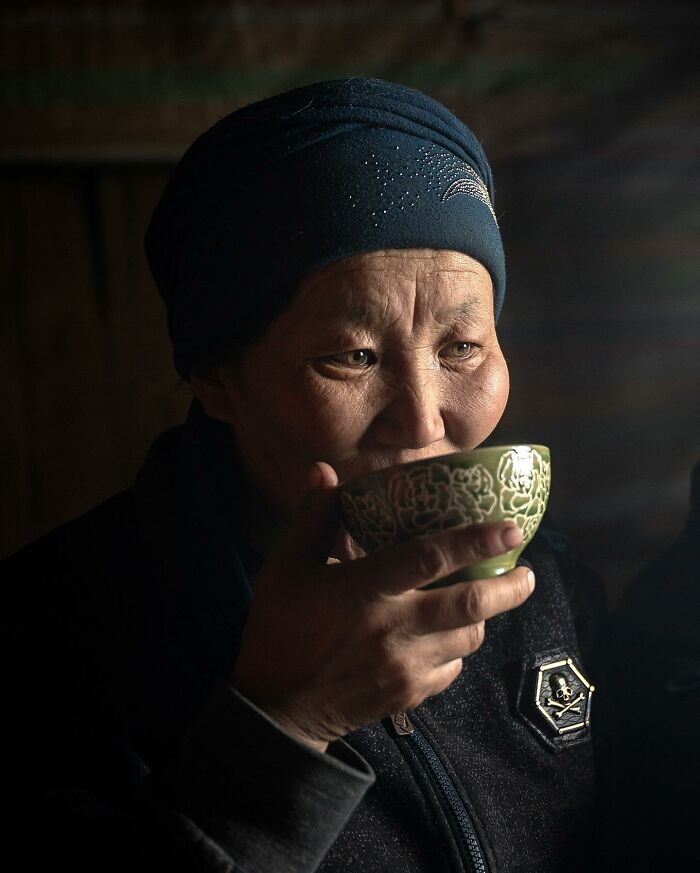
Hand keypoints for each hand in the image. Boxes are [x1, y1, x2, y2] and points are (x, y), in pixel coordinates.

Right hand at [231, 462, 533, 751]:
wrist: (277, 707)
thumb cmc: (281, 627)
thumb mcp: (286, 567)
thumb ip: (313, 518)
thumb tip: (323, 470)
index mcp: (363, 590)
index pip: (429, 558)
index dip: (475, 541)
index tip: (511, 527)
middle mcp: (393, 628)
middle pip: (468, 605)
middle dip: (508, 588)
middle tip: (527, 571)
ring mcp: (405, 667)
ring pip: (467, 639)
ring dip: (483, 617)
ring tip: (487, 598)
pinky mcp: (410, 695)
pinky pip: (452, 670)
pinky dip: (458, 650)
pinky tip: (448, 636)